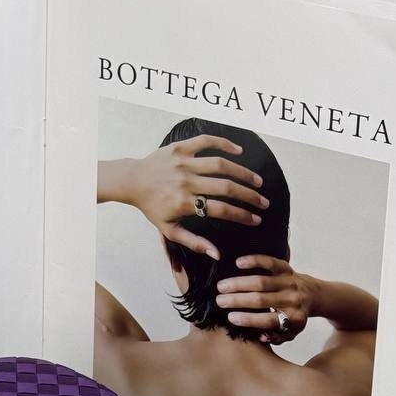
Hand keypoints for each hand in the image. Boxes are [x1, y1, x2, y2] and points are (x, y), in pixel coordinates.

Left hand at [127, 134, 268, 258]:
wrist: (132, 181)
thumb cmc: (152, 207)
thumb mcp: (169, 229)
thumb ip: (194, 242)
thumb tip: (217, 254)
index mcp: (183, 203)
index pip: (221, 210)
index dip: (242, 215)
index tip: (256, 219)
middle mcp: (185, 182)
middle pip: (226, 188)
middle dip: (249, 196)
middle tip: (263, 202)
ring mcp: (183, 163)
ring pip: (221, 165)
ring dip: (243, 172)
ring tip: (257, 181)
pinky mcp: (180, 148)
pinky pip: (206, 141)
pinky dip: (225, 143)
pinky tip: (239, 151)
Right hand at [214, 255, 312, 342]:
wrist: (311, 295)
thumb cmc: (293, 315)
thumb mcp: (289, 332)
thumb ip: (276, 338)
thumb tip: (261, 337)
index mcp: (293, 318)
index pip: (268, 320)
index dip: (248, 320)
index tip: (230, 317)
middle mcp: (292, 300)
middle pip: (261, 300)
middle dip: (237, 300)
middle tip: (219, 301)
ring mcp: (289, 282)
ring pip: (261, 282)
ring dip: (238, 283)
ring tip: (222, 286)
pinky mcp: (286, 268)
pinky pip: (270, 263)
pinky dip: (254, 261)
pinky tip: (238, 263)